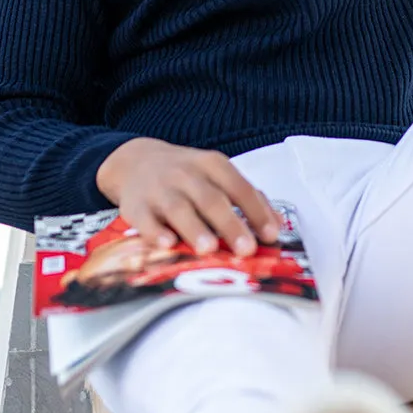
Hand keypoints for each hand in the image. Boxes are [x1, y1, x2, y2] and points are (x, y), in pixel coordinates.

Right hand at [95, 138, 281, 255]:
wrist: (137, 162)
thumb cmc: (188, 177)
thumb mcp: (218, 176)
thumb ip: (249, 198)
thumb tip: (277, 226)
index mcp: (213, 165)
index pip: (239, 187)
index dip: (256, 211)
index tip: (270, 235)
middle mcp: (186, 174)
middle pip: (212, 199)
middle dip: (230, 225)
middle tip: (246, 249)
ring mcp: (159, 189)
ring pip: (179, 208)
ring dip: (195, 229)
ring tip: (208, 249)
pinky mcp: (135, 206)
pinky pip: (144, 219)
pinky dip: (154, 232)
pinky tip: (166, 244)